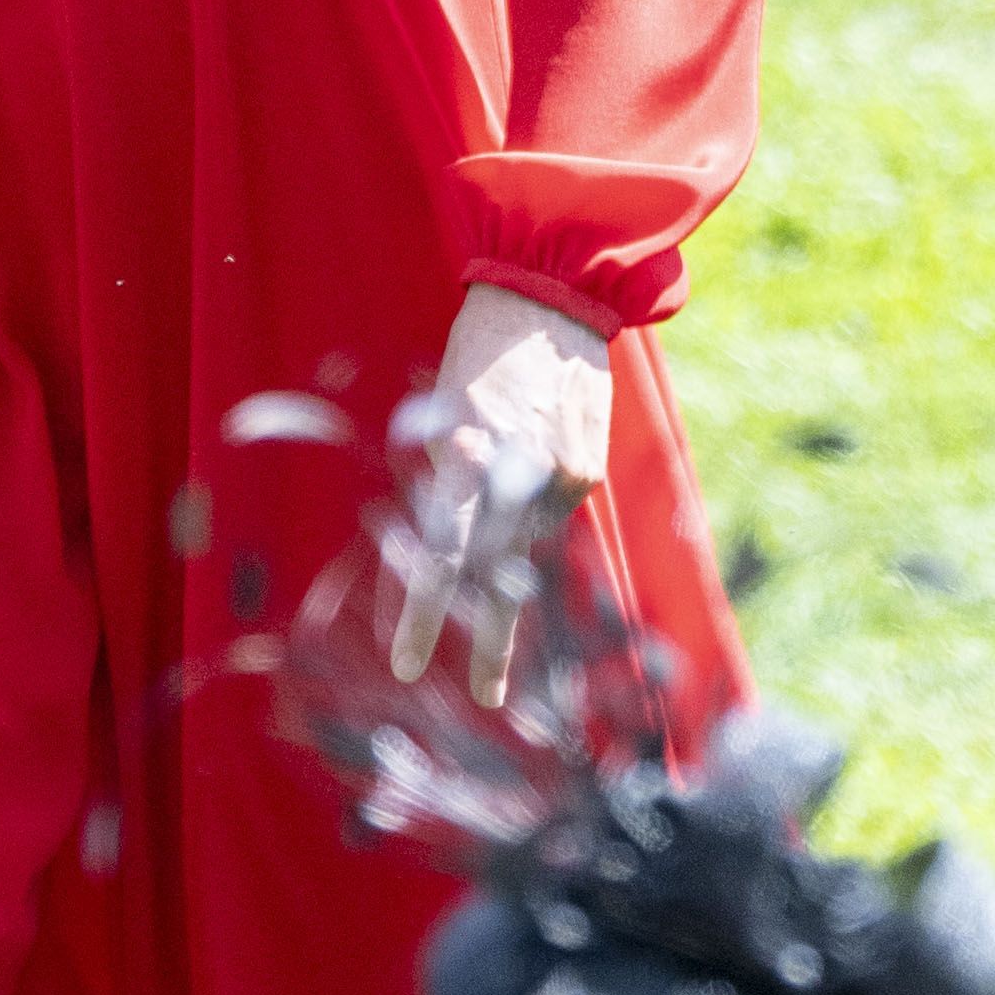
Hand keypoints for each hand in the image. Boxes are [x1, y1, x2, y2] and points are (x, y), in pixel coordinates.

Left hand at [391, 282, 614, 696]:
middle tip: (485, 696)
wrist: (550, 299)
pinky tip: (524, 513)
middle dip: (488, 639)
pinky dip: (529, 528)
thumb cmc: (474, 354)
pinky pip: (551, 519)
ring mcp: (559, 477)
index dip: (423, 613)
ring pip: (525, 551)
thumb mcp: (436, 415)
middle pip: (495, 576)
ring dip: (508, 583)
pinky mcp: (585, 471)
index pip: (440, 556)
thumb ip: (438, 485)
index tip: (408, 661)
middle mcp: (516, 476)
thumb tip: (423, 554)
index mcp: (466, 458)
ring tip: (505, 631)